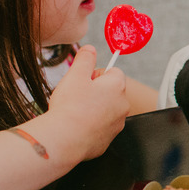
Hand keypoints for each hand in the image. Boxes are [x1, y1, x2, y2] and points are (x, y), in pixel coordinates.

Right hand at [41, 45, 128, 163]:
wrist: (65, 139)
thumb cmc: (70, 106)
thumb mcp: (75, 74)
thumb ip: (85, 58)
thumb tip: (91, 48)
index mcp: (118, 86)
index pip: (113, 72)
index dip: (95, 75)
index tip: (82, 81)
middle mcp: (123, 105)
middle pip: (109, 92)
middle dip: (94, 92)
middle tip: (75, 97)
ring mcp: (117, 125)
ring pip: (105, 110)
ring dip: (92, 109)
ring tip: (74, 113)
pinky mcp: (108, 140)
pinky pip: (99, 128)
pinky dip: (90, 126)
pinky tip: (76, 127)